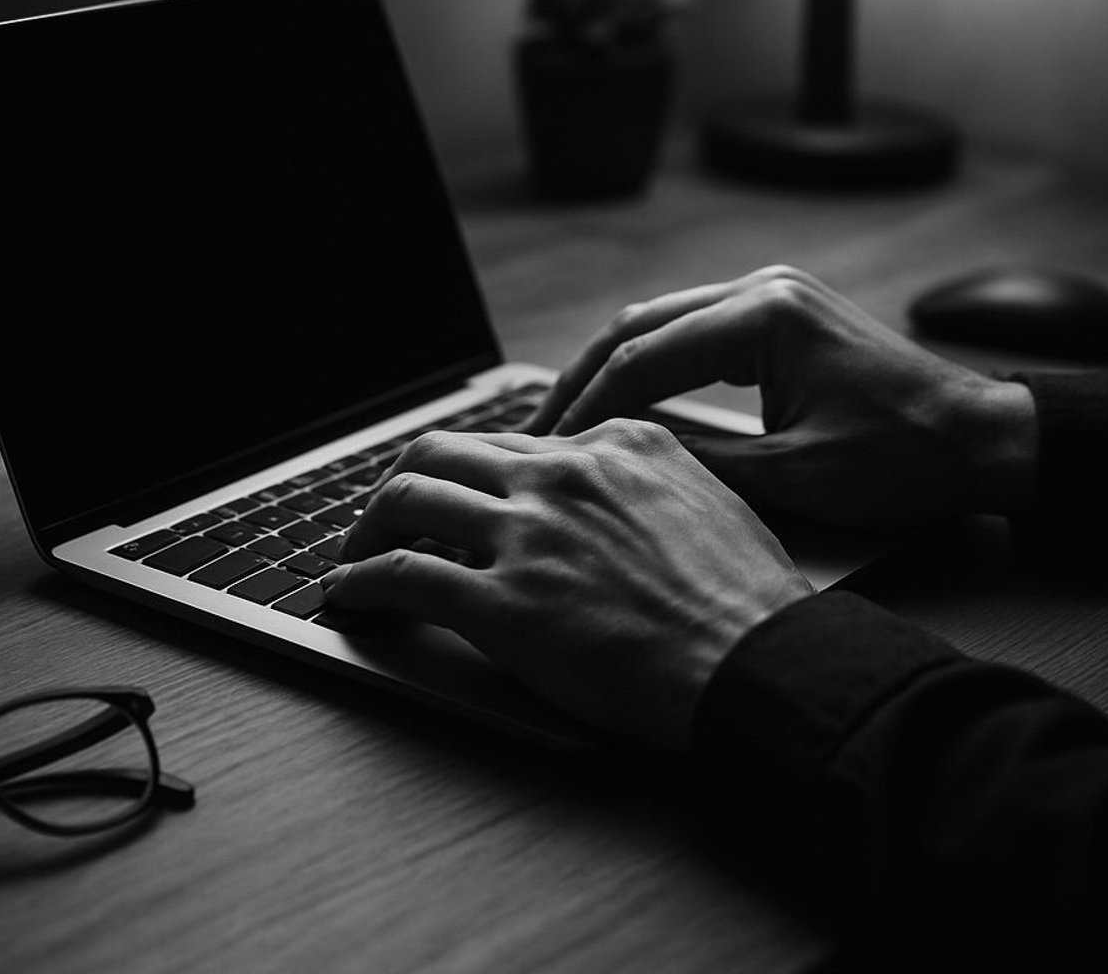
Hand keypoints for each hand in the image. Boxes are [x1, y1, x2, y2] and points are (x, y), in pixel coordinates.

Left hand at [323, 420, 811, 750]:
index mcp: (615, 443)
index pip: (512, 441)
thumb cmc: (746, 603)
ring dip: (367, 524)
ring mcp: (528, 536)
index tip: (454, 494)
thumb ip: (646, 480)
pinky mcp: (503, 603)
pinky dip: (361, 581)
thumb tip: (608, 491)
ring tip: (355, 549)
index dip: (469, 471)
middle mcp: (563, 476)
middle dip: (400, 479)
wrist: (758, 665)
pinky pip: (403, 575)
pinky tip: (349, 594)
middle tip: (385, 511)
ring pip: (409, 497)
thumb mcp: (709, 499)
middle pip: (443, 450)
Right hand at [523, 265, 1037, 529]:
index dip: (587, 408)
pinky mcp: (784, 315)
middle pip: (638, 325)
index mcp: (764, 316)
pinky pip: (696, 331)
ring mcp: (774, 295)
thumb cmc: (906, 459)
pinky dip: (654, 365)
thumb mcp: (794, 476)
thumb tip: (621, 462)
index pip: (642, 357)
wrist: (985, 441)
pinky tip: (626, 403)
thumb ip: (700, 463)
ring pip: (662, 322)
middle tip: (539, 431)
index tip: (549, 450)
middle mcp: (764, 288)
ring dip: (613, 370)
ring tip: (569, 419)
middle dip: (583, 379)